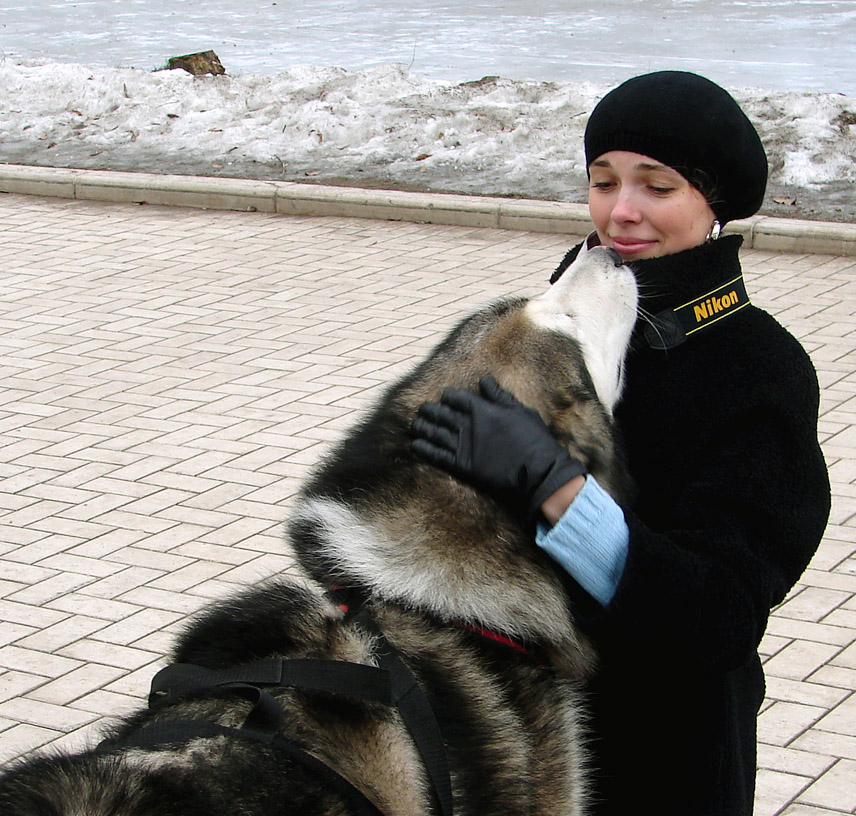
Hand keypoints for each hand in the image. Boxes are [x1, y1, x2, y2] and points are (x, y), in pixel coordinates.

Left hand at [410, 376, 585, 522]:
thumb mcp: (520, 411)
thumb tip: (485, 380)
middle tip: (423, 409)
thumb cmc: (533, 439)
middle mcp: (467, 425)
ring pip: (434, 432)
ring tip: (415, 424)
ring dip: (422, 427)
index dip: (449, 396)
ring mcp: (462, 445)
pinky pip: (436, 455)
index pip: (457, 397)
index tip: (445, 398)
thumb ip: (499, 396)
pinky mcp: (461, 465)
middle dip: (430, 410)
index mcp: (482, 409)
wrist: (536, 471)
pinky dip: (424, 449)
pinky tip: (415, 445)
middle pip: (441, 413)